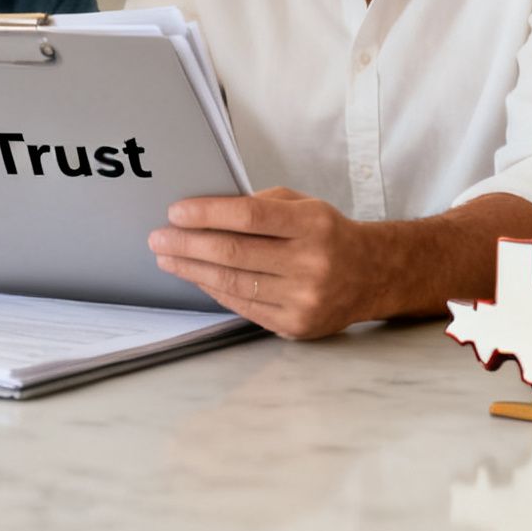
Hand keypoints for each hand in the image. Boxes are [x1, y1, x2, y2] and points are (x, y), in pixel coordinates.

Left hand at [149, 187, 372, 339]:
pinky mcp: (295, 325)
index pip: (250, 217)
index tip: (176, 212)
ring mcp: (303, 299)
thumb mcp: (305, 206)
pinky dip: (214, 290)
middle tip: (159, 238)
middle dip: (188, 245)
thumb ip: (261, 205)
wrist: (373, 276)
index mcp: (313, 225)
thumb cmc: (329, 235)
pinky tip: (196, 277)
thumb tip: (206, 212)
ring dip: (192, 270)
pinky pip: (243, 306)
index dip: (208, 214)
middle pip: (234, 254)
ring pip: (233, 284)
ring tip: (168, 258)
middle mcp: (311, 263)